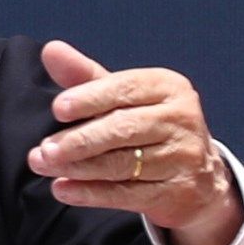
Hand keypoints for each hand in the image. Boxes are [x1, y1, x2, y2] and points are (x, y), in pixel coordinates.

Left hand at [26, 40, 243, 244]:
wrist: (200, 175)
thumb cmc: (150, 125)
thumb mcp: (124, 97)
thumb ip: (86, 77)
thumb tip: (50, 50)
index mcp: (168, 87)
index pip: (124, 89)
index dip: (90, 98)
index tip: (58, 108)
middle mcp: (180, 119)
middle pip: (122, 128)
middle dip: (78, 140)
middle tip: (43, 150)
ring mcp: (183, 157)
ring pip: (123, 164)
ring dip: (78, 167)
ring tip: (44, 166)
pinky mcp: (179, 192)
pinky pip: (128, 194)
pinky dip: (92, 193)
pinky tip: (64, 190)